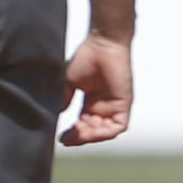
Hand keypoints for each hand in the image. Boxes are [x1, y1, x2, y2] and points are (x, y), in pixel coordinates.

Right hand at [59, 31, 132, 145]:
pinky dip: (104, 133)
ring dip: (90, 136)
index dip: (73, 133)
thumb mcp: (68, 82)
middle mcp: (103, 106)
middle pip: (93, 131)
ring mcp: (114, 106)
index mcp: (92, 102)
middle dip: (80, 137)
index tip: (61, 137)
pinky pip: (117, 126)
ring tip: (76, 134)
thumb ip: (64, 99)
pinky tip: (90, 131)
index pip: (83, 124)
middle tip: (67, 138)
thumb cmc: (87, 58)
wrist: (102, 44)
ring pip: (105, 132)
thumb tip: (58, 114)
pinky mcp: (124, 104)